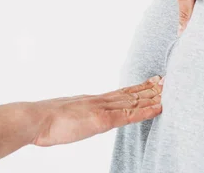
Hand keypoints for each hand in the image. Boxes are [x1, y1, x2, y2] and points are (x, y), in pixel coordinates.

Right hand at [31, 76, 162, 146]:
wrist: (35, 119)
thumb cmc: (44, 122)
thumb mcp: (65, 116)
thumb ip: (77, 116)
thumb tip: (82, 119)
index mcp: (92, 101)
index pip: (120, 92)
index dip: (137, 88)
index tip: (151, 82)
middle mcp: (100, 101)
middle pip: (130, 93)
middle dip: (149, 88)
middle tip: (166, 81)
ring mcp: (102, 109)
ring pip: (133, 101)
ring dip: (152, 97)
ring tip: (168, 91)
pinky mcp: (102, 120)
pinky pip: (129, 115)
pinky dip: (145, 111)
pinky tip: (158, 108)